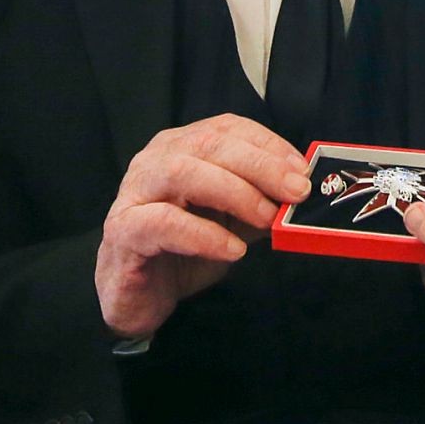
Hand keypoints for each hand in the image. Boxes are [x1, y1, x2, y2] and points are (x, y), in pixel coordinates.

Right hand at [95, 113, 309, 339]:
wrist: (136, 296)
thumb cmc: (183, 251)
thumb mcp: (231, 221)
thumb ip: (259, 203)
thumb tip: (299, 194)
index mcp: (182, 147)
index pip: (226, 128)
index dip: (267, 144)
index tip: (300, 168)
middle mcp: (156, 159)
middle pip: (209, 145)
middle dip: (259, 166)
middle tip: (295, 192)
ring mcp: (135, 191)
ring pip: (183, 172)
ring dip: (233, 192)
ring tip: (266, 218)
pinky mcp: (124, 230)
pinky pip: (163, 222)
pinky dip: (203, 234)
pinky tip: (232, 250)